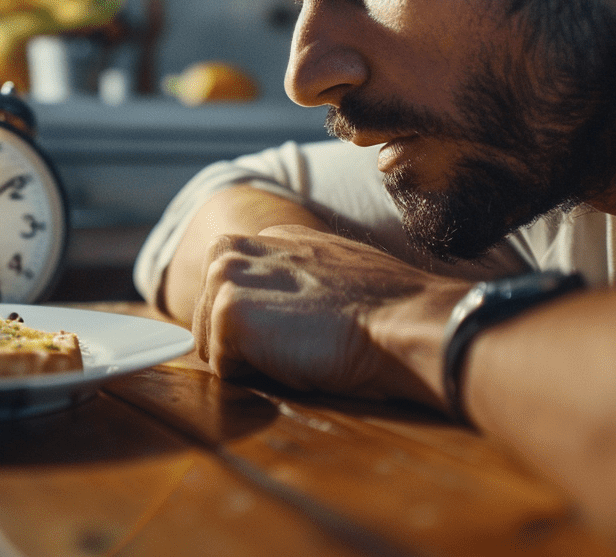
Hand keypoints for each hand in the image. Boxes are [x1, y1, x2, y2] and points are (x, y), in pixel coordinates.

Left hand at [192, 224, 475, 405]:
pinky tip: (293, 360)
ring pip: (212, 342)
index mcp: (271, 237)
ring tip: (298, 349)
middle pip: (212, 315)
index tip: (295, 334)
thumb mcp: (334, 275)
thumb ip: (294, 279)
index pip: (232, 288)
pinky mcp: (227, 311)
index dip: (257, 323)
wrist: (403, 323)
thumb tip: (271, 313)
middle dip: (242, 342)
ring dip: (248, 360)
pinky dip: (253, 378)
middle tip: (298, 346)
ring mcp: (228, 275)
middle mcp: (242, 247)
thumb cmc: (385, 311)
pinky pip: (221, 367)